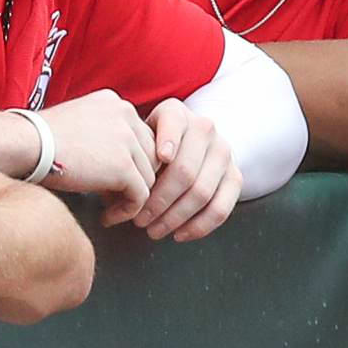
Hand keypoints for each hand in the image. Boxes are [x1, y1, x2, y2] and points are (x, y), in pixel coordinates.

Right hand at [28, 92, 157, 211]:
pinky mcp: (124, 167)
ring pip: (148, 178)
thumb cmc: (39, 140)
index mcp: (116, 103)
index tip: (109, 179)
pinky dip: (127, 211)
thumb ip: (104, 136)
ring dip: (130, 198)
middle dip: (134, 180)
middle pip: (150, 156)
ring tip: (107, 210)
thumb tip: (120, 167)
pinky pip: (141, 196)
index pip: (141, 137)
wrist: (24, 144)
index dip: (130, 162)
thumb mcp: (79, 123)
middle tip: (111, 198)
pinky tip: (107, 217)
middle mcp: (127, 115)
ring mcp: (128, 140)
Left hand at [128, 96, 239, 241]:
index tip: (160, 158)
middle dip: (159, 201)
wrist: (184, 145)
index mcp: (176, 112)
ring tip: (153, 231)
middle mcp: (205, 128)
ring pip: (202, 193)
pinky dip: (199, 226)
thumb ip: (125, 157)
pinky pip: (221, 208)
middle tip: (138, 220)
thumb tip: (112, 192)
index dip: (168, 141)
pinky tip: (179, 235)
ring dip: (175, 218)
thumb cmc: (146, 147)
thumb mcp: (135, 140)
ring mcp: (223, 153)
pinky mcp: (235, 176)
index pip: (174, 124)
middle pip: (185, 170)